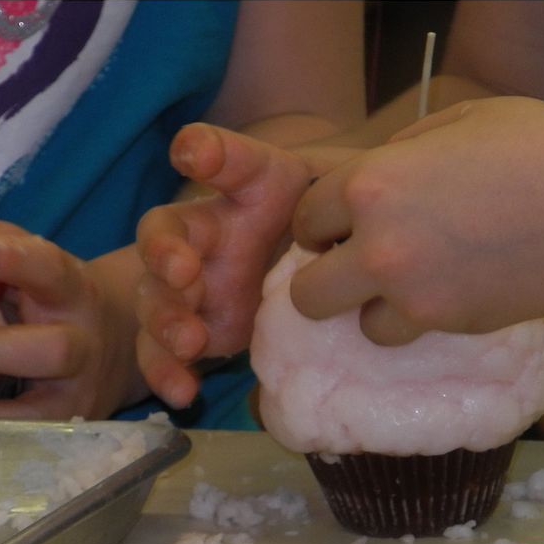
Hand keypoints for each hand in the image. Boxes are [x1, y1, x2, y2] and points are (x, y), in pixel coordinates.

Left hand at [0, 209, 145, 419]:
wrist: (114, 345)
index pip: (47, 268)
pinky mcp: (59, 423)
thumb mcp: (27, 259)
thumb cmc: (52, 297)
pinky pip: (18, 431)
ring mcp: (72, 390)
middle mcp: (79, 341)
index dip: (14, 261)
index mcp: (70, 288)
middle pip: (48, 349)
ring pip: (37, 403)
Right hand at [135, 124, 333, 405]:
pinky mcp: (194, 330)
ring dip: (165, 316)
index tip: (192, 153)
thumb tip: (385, 191)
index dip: (207, 151)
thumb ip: (354, 198)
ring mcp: (195, 284)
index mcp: (249, 190)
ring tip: (189, 340)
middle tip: (182, 271)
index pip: (225, 159)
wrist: (326, 278)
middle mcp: (211, 232)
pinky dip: (167, 372)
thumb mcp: (350, 205)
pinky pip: (165, 352)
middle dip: (166, 250)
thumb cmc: (339, 229)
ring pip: (157, 294)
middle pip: (168, 232)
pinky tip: (183, 392)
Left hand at [289, 97, 543, 343]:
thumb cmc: (539, 149)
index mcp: (372, 182)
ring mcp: (409, 293)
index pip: (305, 217)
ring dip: (373, 308)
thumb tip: (369, 175)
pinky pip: (403, 334)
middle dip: (324, 281)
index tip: (342, 227)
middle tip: (357, 268)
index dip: (322, 222)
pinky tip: (444, 293)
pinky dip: (414, 322)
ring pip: (355, 323)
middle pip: (305, 293)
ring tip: (411, 285)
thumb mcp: (458, 120)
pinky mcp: (443, 323)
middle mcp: (378, 244)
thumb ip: (401, 152)